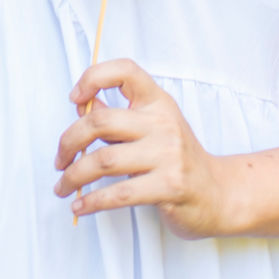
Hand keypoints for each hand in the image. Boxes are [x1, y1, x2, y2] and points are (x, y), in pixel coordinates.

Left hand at [54, 59, 232, 238]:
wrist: (219, 194)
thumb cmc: (177, 159)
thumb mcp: (152, 127)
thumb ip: (119, 117)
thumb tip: (81, 106)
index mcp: (157, 101)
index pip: (125, 71)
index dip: (93, 77)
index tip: (74, 98)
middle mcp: (163, 122)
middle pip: (101, 122)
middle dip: (69, 142)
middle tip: (59, 160)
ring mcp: (168, 154)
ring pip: (104, 160)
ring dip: (74, 176)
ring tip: (63, 187)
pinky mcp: (169, 186)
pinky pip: (119, 193)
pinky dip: (92, 202)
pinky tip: (80, 207)